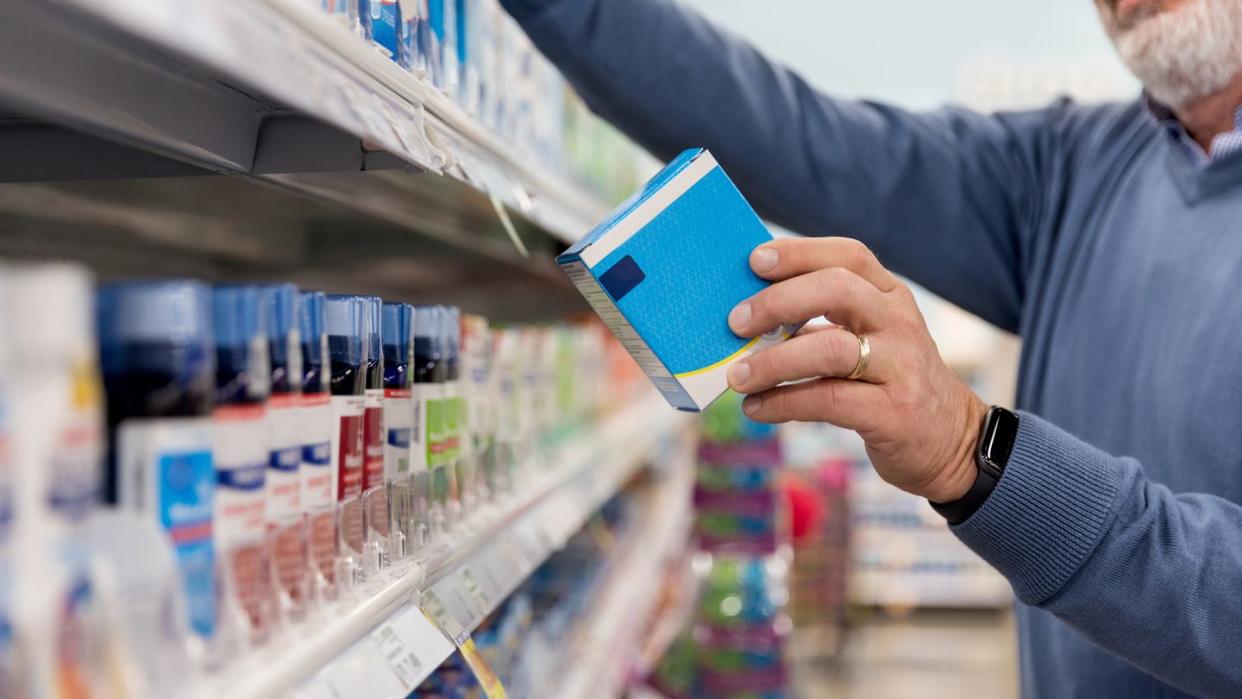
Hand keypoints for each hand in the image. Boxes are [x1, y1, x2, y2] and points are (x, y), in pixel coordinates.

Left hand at [726, 237, 987, 502]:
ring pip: (831, 350)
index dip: (799, 253)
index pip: (848, 256)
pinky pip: (828, 401)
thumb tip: (747, 319)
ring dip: (774, 362)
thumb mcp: (871, 340)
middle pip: (838, 290)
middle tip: (735, 322)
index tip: (753, 260)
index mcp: (890, 297)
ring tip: (738, 377)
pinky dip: (783, 403)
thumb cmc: (891, 384)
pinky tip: (757, 409)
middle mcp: (900, 323)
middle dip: (778, 302)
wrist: (953, 442)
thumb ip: (823, 323)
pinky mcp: (894, 413)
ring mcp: (901, 367)